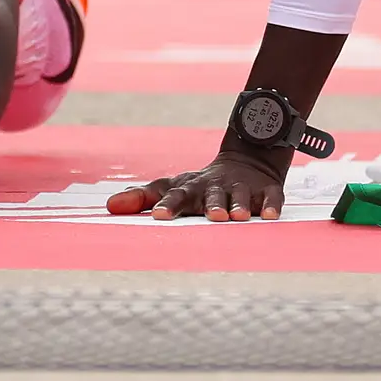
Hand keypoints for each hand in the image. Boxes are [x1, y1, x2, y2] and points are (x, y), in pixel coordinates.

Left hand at [106, 151, 284, 221]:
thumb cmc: (199, 185)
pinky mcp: (266, 190)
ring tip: (237, 217)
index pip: (175, 194)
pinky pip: (271, 197)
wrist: (244, 163)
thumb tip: (109, 206)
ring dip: (239, 205)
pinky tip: (269, 216)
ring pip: (241, 196)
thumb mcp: (171, 187)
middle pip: (212, 195)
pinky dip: (271, 205)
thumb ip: (141, 197)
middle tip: (212, 216)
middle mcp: (216, 187)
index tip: (158, 216)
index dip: (167, 205)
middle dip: (212, 204)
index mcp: (190, 187)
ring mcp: (242, 188)